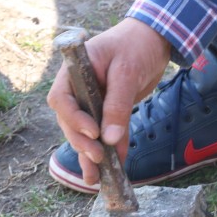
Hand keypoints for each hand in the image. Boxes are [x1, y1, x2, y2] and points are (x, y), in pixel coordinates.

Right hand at [47, 18, 170, 185]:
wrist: (155, 37)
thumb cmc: (136, 45)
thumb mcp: (127, 72)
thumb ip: (117, 105)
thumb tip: (109, 139)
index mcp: (75, 71)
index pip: (61, 99)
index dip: (73, 119)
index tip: (92, 133)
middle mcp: (79, 89)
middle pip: (70, 121)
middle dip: (82, 142)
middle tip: (98, 157)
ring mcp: (93, 101)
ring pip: (85, 133)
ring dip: (90, 155)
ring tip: (95, 179)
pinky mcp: (109, 111)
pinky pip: (106, 134)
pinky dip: (111, 151)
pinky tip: (114, 168)